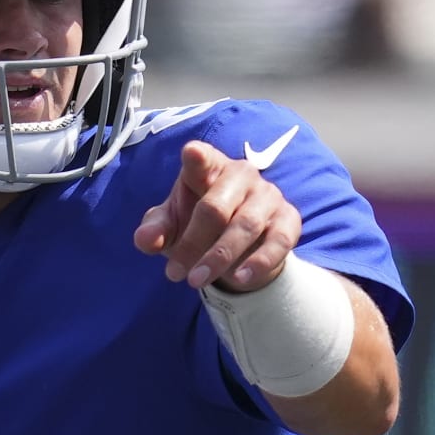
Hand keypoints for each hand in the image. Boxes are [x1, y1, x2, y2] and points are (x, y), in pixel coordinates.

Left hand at [133, 140, 301, 293]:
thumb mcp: (171, 226)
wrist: (240, 246)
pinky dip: (259, 262)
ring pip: (246, 226)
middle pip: (215, 207)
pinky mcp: (289, 219)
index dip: (197, 157)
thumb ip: (155, 230)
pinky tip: (239, 278)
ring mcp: (268, 195)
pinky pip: (278, 241)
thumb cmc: (197, 224)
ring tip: (197, 280)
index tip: (191, 154)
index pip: (201, 158)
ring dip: (219, 257)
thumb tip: (146, 240)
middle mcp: (241, 175)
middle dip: (192, 243)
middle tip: (174, 273)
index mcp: (208, 167)